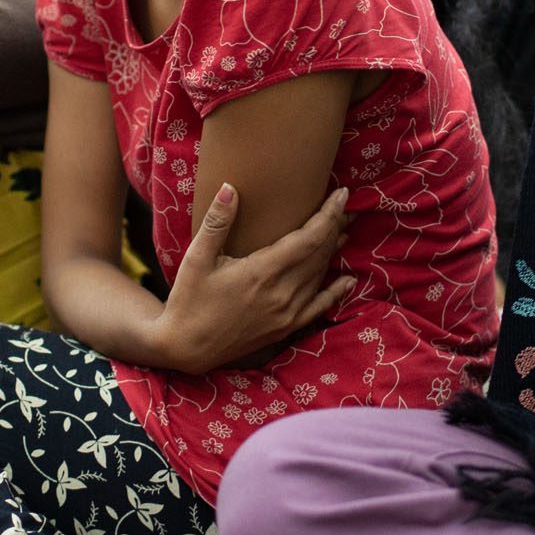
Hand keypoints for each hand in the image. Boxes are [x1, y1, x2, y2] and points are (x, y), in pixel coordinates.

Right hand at [154, 184, 352, 374]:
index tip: (342, 195)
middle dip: (335, 227)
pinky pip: (319, 307)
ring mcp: (286, 314)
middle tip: (345, 206)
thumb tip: (231, 187)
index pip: (309, 238)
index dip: (329, 215)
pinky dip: (336, 291)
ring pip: (320, 276)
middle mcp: (281, 294)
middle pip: (319, 254)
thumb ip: (217, 222)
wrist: (185, 347)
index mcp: (262, 272)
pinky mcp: (285, 328)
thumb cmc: (188, 300)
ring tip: (344, 230)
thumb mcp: (196, 258)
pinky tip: (349, 280)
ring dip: (334, 252)